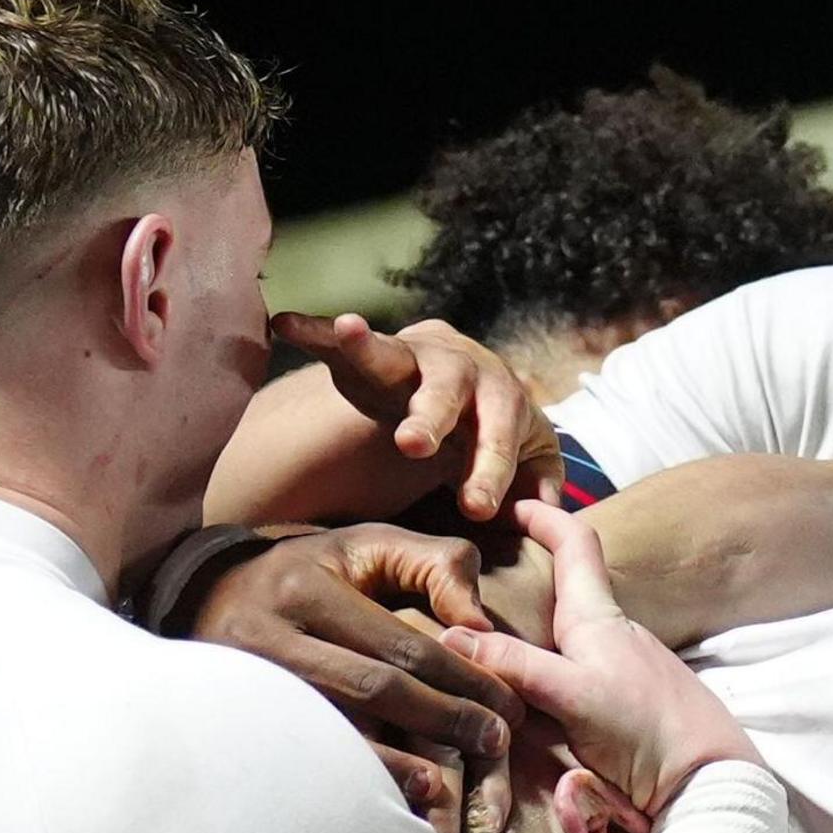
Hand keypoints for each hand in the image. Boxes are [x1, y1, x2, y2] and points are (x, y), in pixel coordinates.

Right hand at [189, 525, 516, 832]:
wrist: (203, 597)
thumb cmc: (308, 572)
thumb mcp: (365, 547)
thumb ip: (435, 565)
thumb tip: (480, 622)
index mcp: (308, 589)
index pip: (400, 644)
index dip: (462, 679)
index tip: (509, 708)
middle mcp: (271, 637)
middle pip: (372, 690)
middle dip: (443, 720)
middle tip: (496, 745)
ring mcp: (249, 686)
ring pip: (333, 733)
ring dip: (395, 766)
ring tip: (446, 790)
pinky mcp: (238, 723)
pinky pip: (303, 760)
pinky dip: (349, 782)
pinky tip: (385, 806)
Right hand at [275, 311, 564, 522]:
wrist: (468, 378)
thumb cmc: (495, 427)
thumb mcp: (528, 453)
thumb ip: (539, 479)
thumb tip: (547, 506)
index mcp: (500, 398)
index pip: (500, 436)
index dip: (490, 471)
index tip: (477, 508)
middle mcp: (458, 369)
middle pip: (446, 390)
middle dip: (430, 416)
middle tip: (413, 444)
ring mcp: (412, 356)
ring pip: (391, 354)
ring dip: (368, 346)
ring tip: (348, 329)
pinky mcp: (372, 351)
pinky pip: (338, 340)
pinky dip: (314, 330)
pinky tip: (285, 323)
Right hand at [442, 501, 757, 815]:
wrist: (709, 782)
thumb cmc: (647, 730)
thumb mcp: (572, 693)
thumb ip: (513, 665)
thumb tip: (448, 637)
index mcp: (598, 618)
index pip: (576, 544)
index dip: (545, 516)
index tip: (512, 504)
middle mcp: (610, 637)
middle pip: (561, 599)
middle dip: (521, 600)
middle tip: (474, 605)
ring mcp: (619, 674)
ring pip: (563, 651)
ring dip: (530, 660)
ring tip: (495, 680)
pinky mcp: (623, 712)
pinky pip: (572, 693)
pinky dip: (549, 698)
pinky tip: (538, 727)